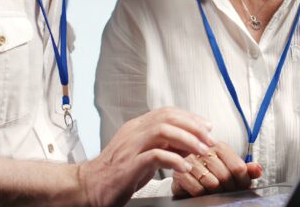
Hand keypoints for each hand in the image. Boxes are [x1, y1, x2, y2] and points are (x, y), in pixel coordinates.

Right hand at [78, 107, 215, 206]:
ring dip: (188, 141)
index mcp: (137, 127)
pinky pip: (155, 156)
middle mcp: (133, 132)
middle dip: (194, 127)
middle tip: (210, 140)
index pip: (167, 112)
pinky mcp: (128, 165)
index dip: (190, 117)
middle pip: (168, 117)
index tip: (207, 127)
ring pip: (163, 131)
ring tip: (201, 152)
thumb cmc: (117, 173)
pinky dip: (174, 160)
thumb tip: (189, 144)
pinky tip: (185, 168)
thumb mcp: (143, 155)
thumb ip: (163, 146)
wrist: (89, 186)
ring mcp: (130, 147)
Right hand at [171, 141, 263, 197]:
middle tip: (228, 191)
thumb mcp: (230, 169)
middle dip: (229, 189)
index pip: (238, 167)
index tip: (241, 187)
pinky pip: (198, 189)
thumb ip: (246, 170)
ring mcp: (191, 161)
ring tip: (215, 192)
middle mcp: (204, 150)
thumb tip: (258, 170)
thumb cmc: (211, 172)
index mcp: (219, 146)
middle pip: (226, 177)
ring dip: (216, 193)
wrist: (187, 177)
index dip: (243, 182)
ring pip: (212, 184)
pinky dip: (203, 195)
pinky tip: (203, 192)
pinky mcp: (180, 173)